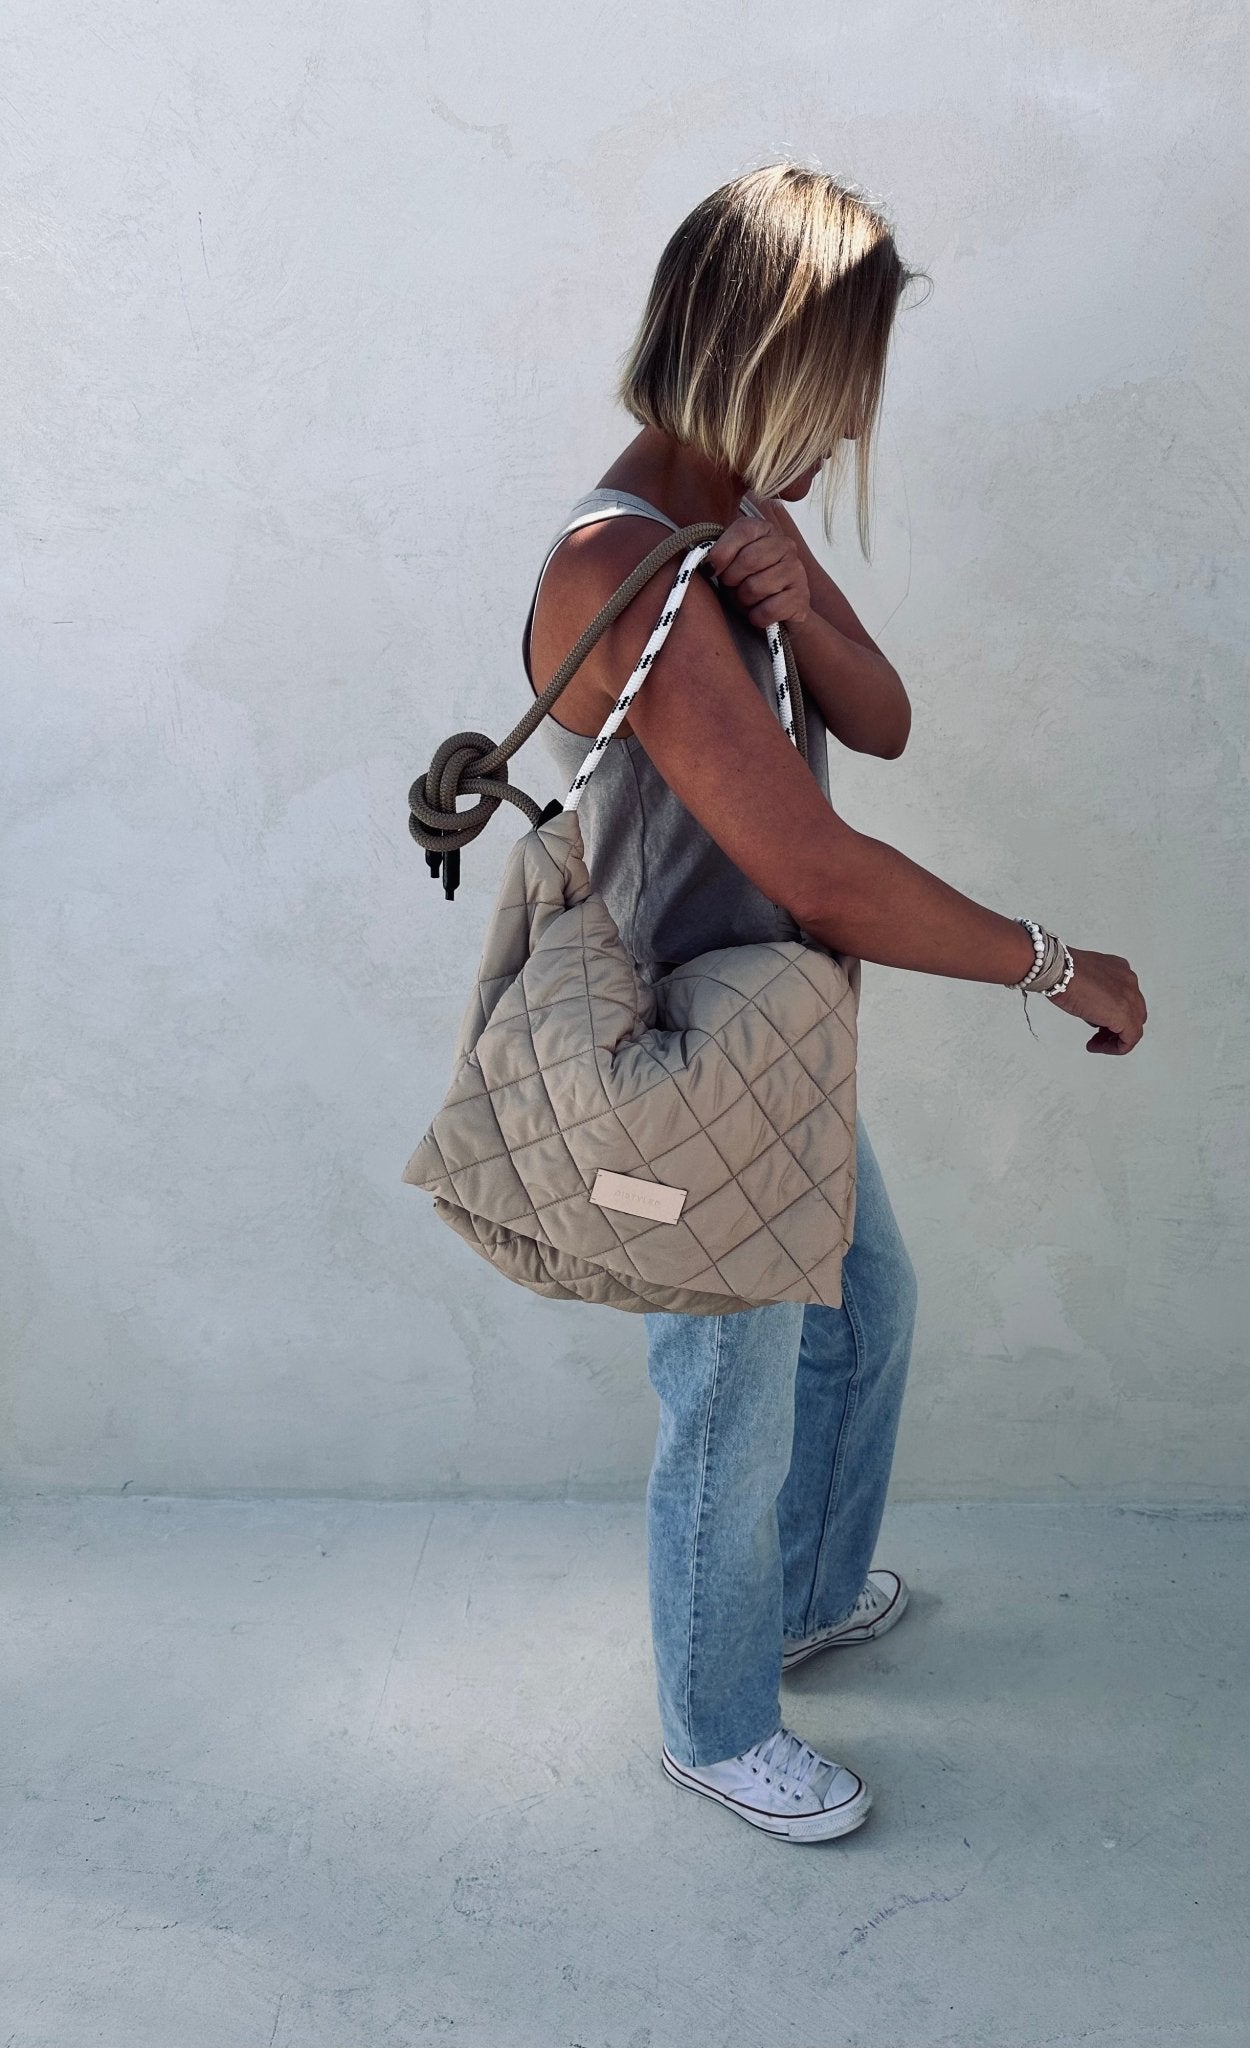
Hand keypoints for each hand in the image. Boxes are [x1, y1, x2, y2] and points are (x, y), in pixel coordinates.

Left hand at [702, 497, 811, 630]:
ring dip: (744, 601)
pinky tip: (759, 614)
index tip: (712, 569)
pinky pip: (768, 610)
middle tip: (733, 587)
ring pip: (756, 587)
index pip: (743, 531)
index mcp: (765, 530)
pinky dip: (757, 617)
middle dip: (732, 580)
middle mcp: (785, 545)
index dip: (722, 552)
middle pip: (749, 560)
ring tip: (748, 600)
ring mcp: (797, 570)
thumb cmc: (746, 584)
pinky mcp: (801, 597)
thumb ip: (719, 556)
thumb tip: (709, 564)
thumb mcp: (729, 565)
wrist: (777, 613)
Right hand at [1045, 947, 1146, 1053]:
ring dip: (1115, 1039)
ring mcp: (1130, 998)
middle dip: (1117, 1028)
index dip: (1113, 1015)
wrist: (1060, 971)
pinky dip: (1115, 1047)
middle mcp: (1130, 983)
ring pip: (1134, 1027)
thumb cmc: (1063, 972)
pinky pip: (1130, 1039)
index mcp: (1121, 972)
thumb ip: (1097, 995)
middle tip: (1099, 1036)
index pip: (1127, 1000)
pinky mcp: (1125, 1015)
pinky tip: (1097, 1046)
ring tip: (1096, 1044)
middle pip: (1134, 1014)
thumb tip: (1095, 1013)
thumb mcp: (1085, 981)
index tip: (1097, 1024)